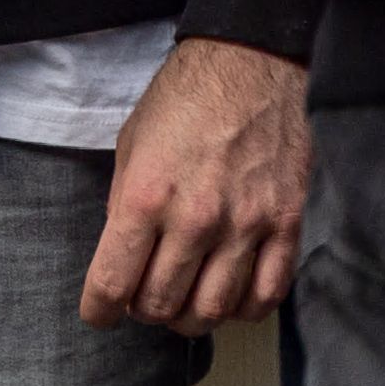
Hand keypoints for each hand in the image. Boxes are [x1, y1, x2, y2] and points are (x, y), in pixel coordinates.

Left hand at [81, 35, 307, 332]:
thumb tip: (123, 254)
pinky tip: (229, 299)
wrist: (250, 66)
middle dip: (143, 312)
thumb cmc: (181, 101)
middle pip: (162, 304)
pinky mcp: (286, 226)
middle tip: (141, 300)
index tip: (97, 314)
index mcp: (145, 196)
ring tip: (182, 303)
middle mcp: (194, 219)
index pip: (113, 281)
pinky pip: (267, 295)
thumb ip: (124, 203)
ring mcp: (245, 226)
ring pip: (214, 310)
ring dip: (190, 319)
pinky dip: (243, 311)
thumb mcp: (130, 146)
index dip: (99, 309)